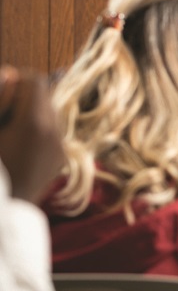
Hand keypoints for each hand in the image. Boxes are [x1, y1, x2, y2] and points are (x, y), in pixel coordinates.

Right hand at [0, 66, 65, 202]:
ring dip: (28, 113)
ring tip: (6, 132)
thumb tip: (9, 73)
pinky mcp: (59, 160)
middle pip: (43, 96)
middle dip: (21, 97)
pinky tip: (15, 146)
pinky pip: (51, 134)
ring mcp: (59, 148)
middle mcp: (54, 133)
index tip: (1, 89)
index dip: (14, 79)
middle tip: (2, 114)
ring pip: (48, 114)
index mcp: (34, 124)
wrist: (3, 216)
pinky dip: (36, 131)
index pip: (34, 81)